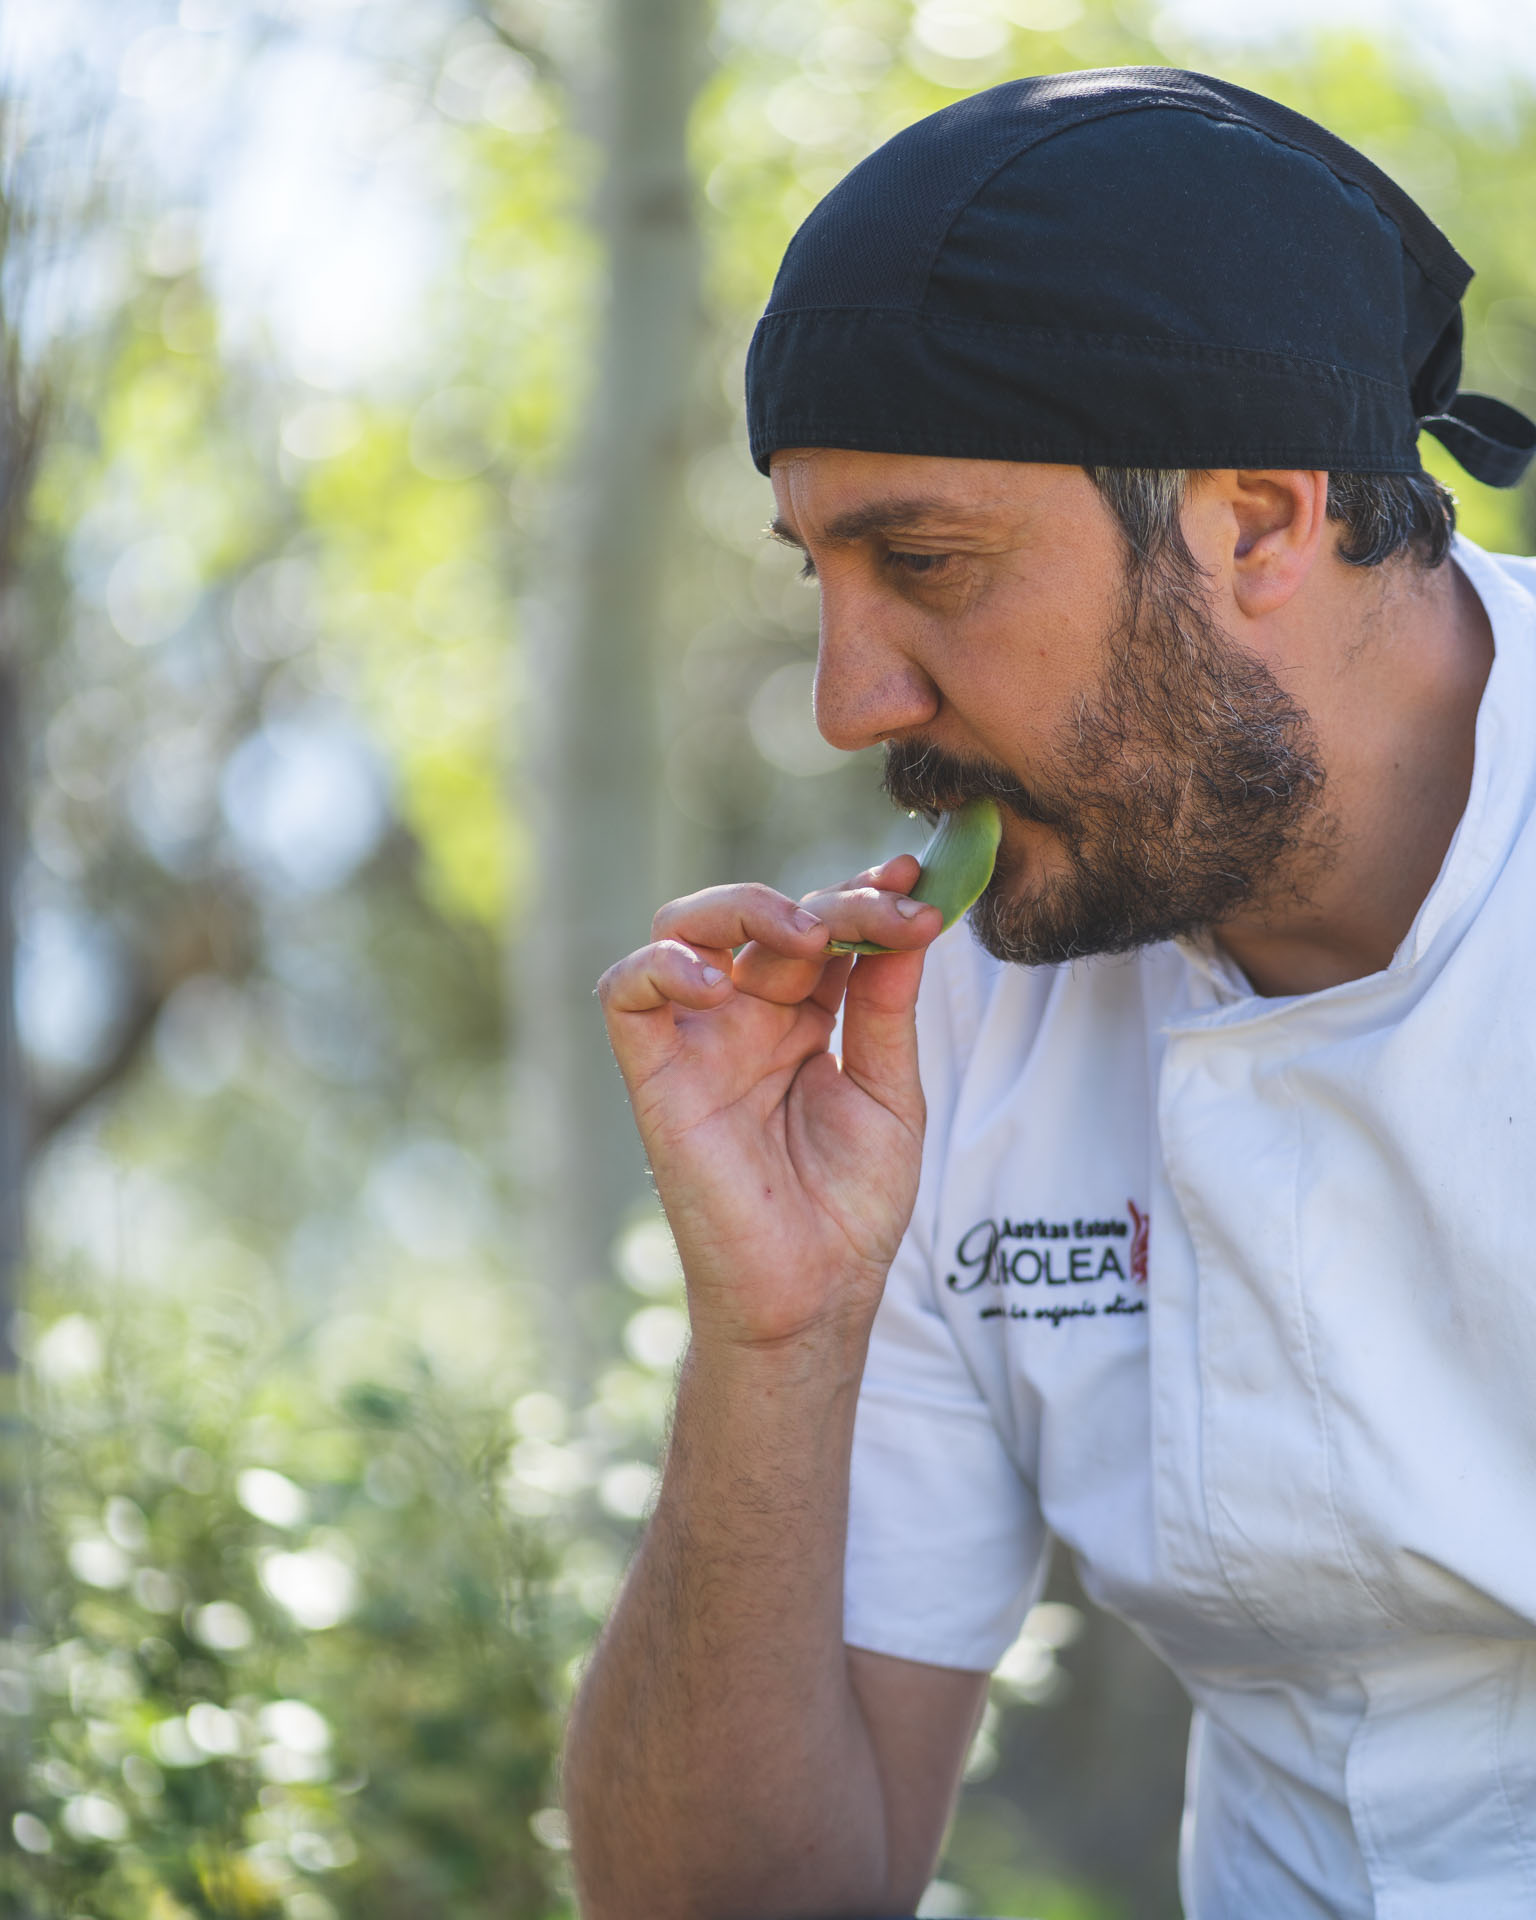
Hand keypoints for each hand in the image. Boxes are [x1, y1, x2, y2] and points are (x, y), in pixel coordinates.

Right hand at [597, 856, 942, 1351]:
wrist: (813, 1296)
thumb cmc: (849, 1211)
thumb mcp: (890, 1097)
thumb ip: (886, 1012)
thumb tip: (907, 926)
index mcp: (803, 1018)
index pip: (824, 929)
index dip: (866, 897)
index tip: (920, 883)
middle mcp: (746, 1016)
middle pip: (765, 918)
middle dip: (828, 901)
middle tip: (887, 911)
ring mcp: (699, 1041)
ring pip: (685, 927)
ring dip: (745, 908)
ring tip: (808, 934)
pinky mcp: (655, 1076)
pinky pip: (628, 994)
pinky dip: (664, 967)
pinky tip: (723, 984)